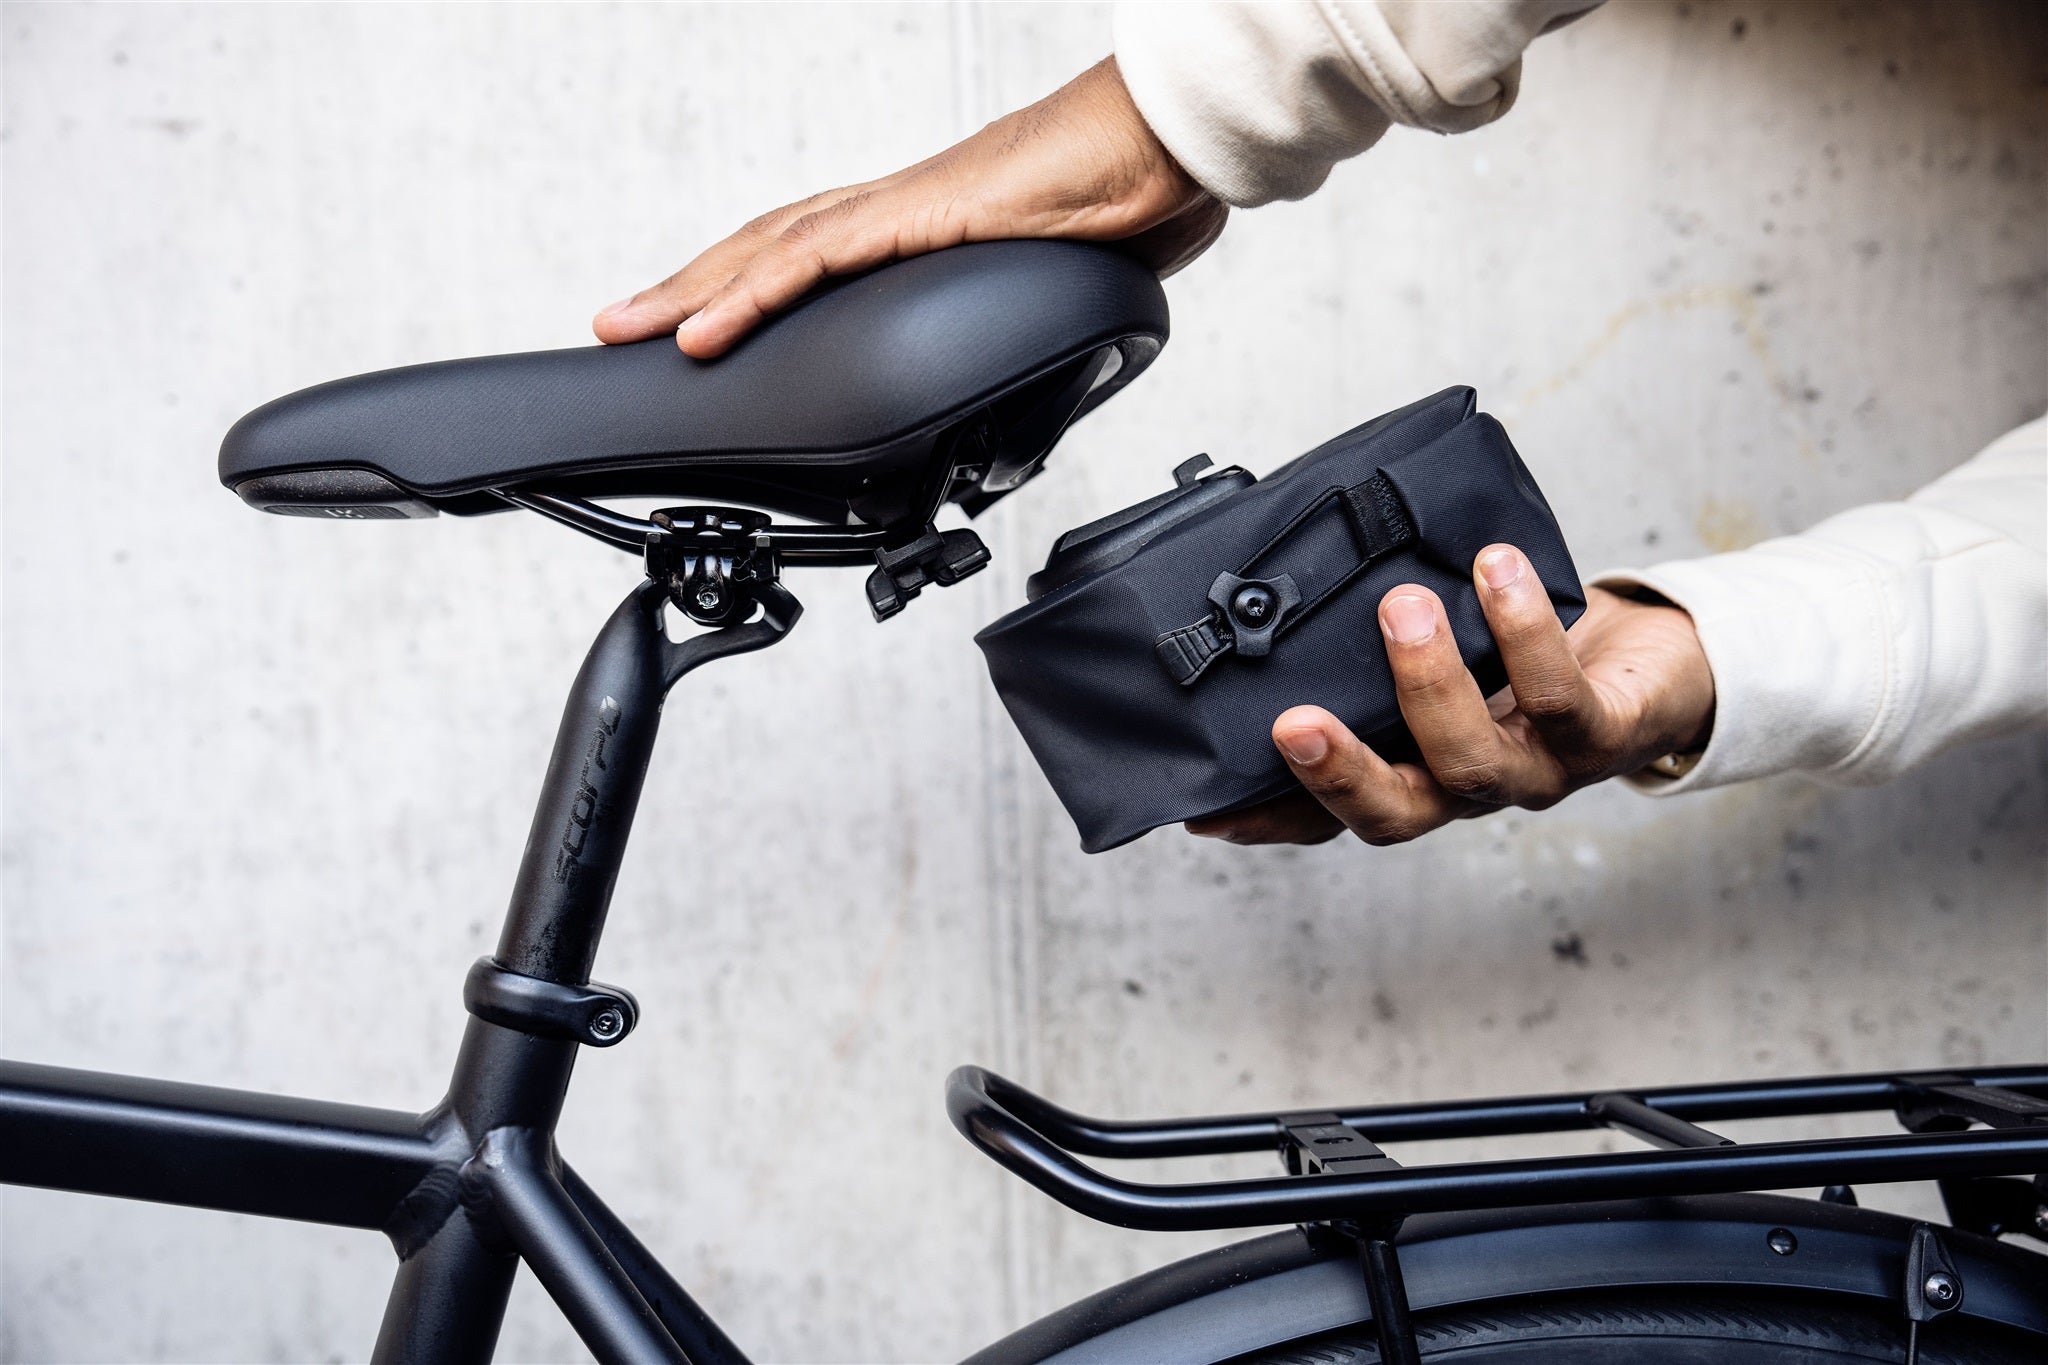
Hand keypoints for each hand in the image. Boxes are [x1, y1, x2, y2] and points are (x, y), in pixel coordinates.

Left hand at [593, 57, 1225, 357]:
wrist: (1172, 141)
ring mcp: (901, 210)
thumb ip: (1031, 317)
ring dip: (690, 292)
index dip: (747, 288)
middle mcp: (898, 210)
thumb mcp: (1068, 283)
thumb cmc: (1139, 189)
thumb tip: (1043, 356)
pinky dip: (747, 298)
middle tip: (621, 326)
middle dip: (689, 288)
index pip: (812, 257)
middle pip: (766, 247)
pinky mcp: (914, 217)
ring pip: (766, 250)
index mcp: (927, 226)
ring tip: (629, 329)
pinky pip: (810, 262)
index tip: (700, 328)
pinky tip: (701, 331)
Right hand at [1186, 546, 1715, 845]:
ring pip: (1473, 761)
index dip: (1267, 820)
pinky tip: (1497, 568)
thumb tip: (1275, 609)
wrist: (1657, 669)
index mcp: (1416, 774)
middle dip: (1341, 773)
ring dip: (1431, 684)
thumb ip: (1367, 652)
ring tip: (1404, 606)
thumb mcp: (1439, 655)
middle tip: (1295, 723)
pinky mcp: (1602, 733)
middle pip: (1394, 814)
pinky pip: (1558, 694)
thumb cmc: (1529, 660)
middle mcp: (1466, 788)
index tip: (1205, 808)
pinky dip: (1525, 630)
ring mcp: (1534, 770)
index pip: (1329, 814)